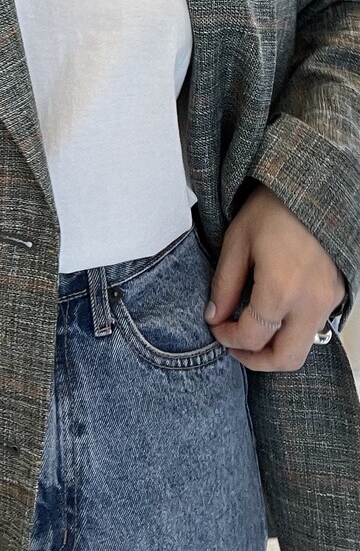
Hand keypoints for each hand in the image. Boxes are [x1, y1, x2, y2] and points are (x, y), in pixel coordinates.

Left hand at [203, 182, 346, 370]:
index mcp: (281, 289)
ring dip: (275, 348)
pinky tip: (270, 314)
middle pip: (287, 358)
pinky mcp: (336, 295)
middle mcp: (310, 302)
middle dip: (255, 360)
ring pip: (304, 348)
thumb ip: (224, 285)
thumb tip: (214, 316)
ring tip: (249, 332)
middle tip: (232, 345)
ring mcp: (328, 301)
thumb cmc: (270, 211)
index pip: (253, 336)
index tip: (214, 327)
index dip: (228, 338)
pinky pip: (313, 328)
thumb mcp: (236, 243)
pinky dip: (290, 331)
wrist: (311, 191)